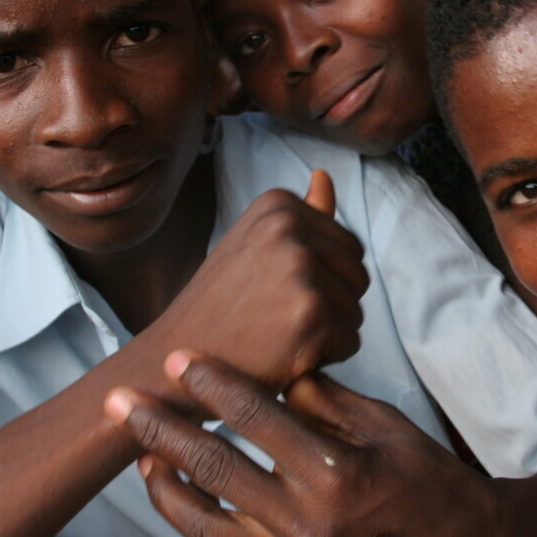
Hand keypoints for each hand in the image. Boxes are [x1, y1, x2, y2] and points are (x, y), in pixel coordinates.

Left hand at [105, 351, 509, 536]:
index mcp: (337, 475)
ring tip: (144, 457)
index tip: (178, 359)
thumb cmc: (427, 477)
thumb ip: (320, 399)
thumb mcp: (383, 424)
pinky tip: (186, 501)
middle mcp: (311, 527)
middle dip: (160, 430)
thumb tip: (267, 370)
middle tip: (121, 403)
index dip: (212, 384)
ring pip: (206, 528)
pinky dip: (201, 530)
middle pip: (214, 470)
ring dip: (166, 488)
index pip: (256, 419)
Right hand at [140, 170, 366, 400]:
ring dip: (324, 334)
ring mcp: (300, 269)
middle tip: (271, 316)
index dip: (318, 280)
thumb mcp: (253, 245)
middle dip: (328, 306)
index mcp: (278, 204)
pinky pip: (349, 342)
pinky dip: (322, 359)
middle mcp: (289, 227)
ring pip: (355, 311)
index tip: (270, 289)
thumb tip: (324, 176)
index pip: (348, 246)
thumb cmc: (219, 307)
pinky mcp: (311, 313)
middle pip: (358, 276)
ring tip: (273, 333)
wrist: (178, 360)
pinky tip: (281, 355)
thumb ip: (300, 214)